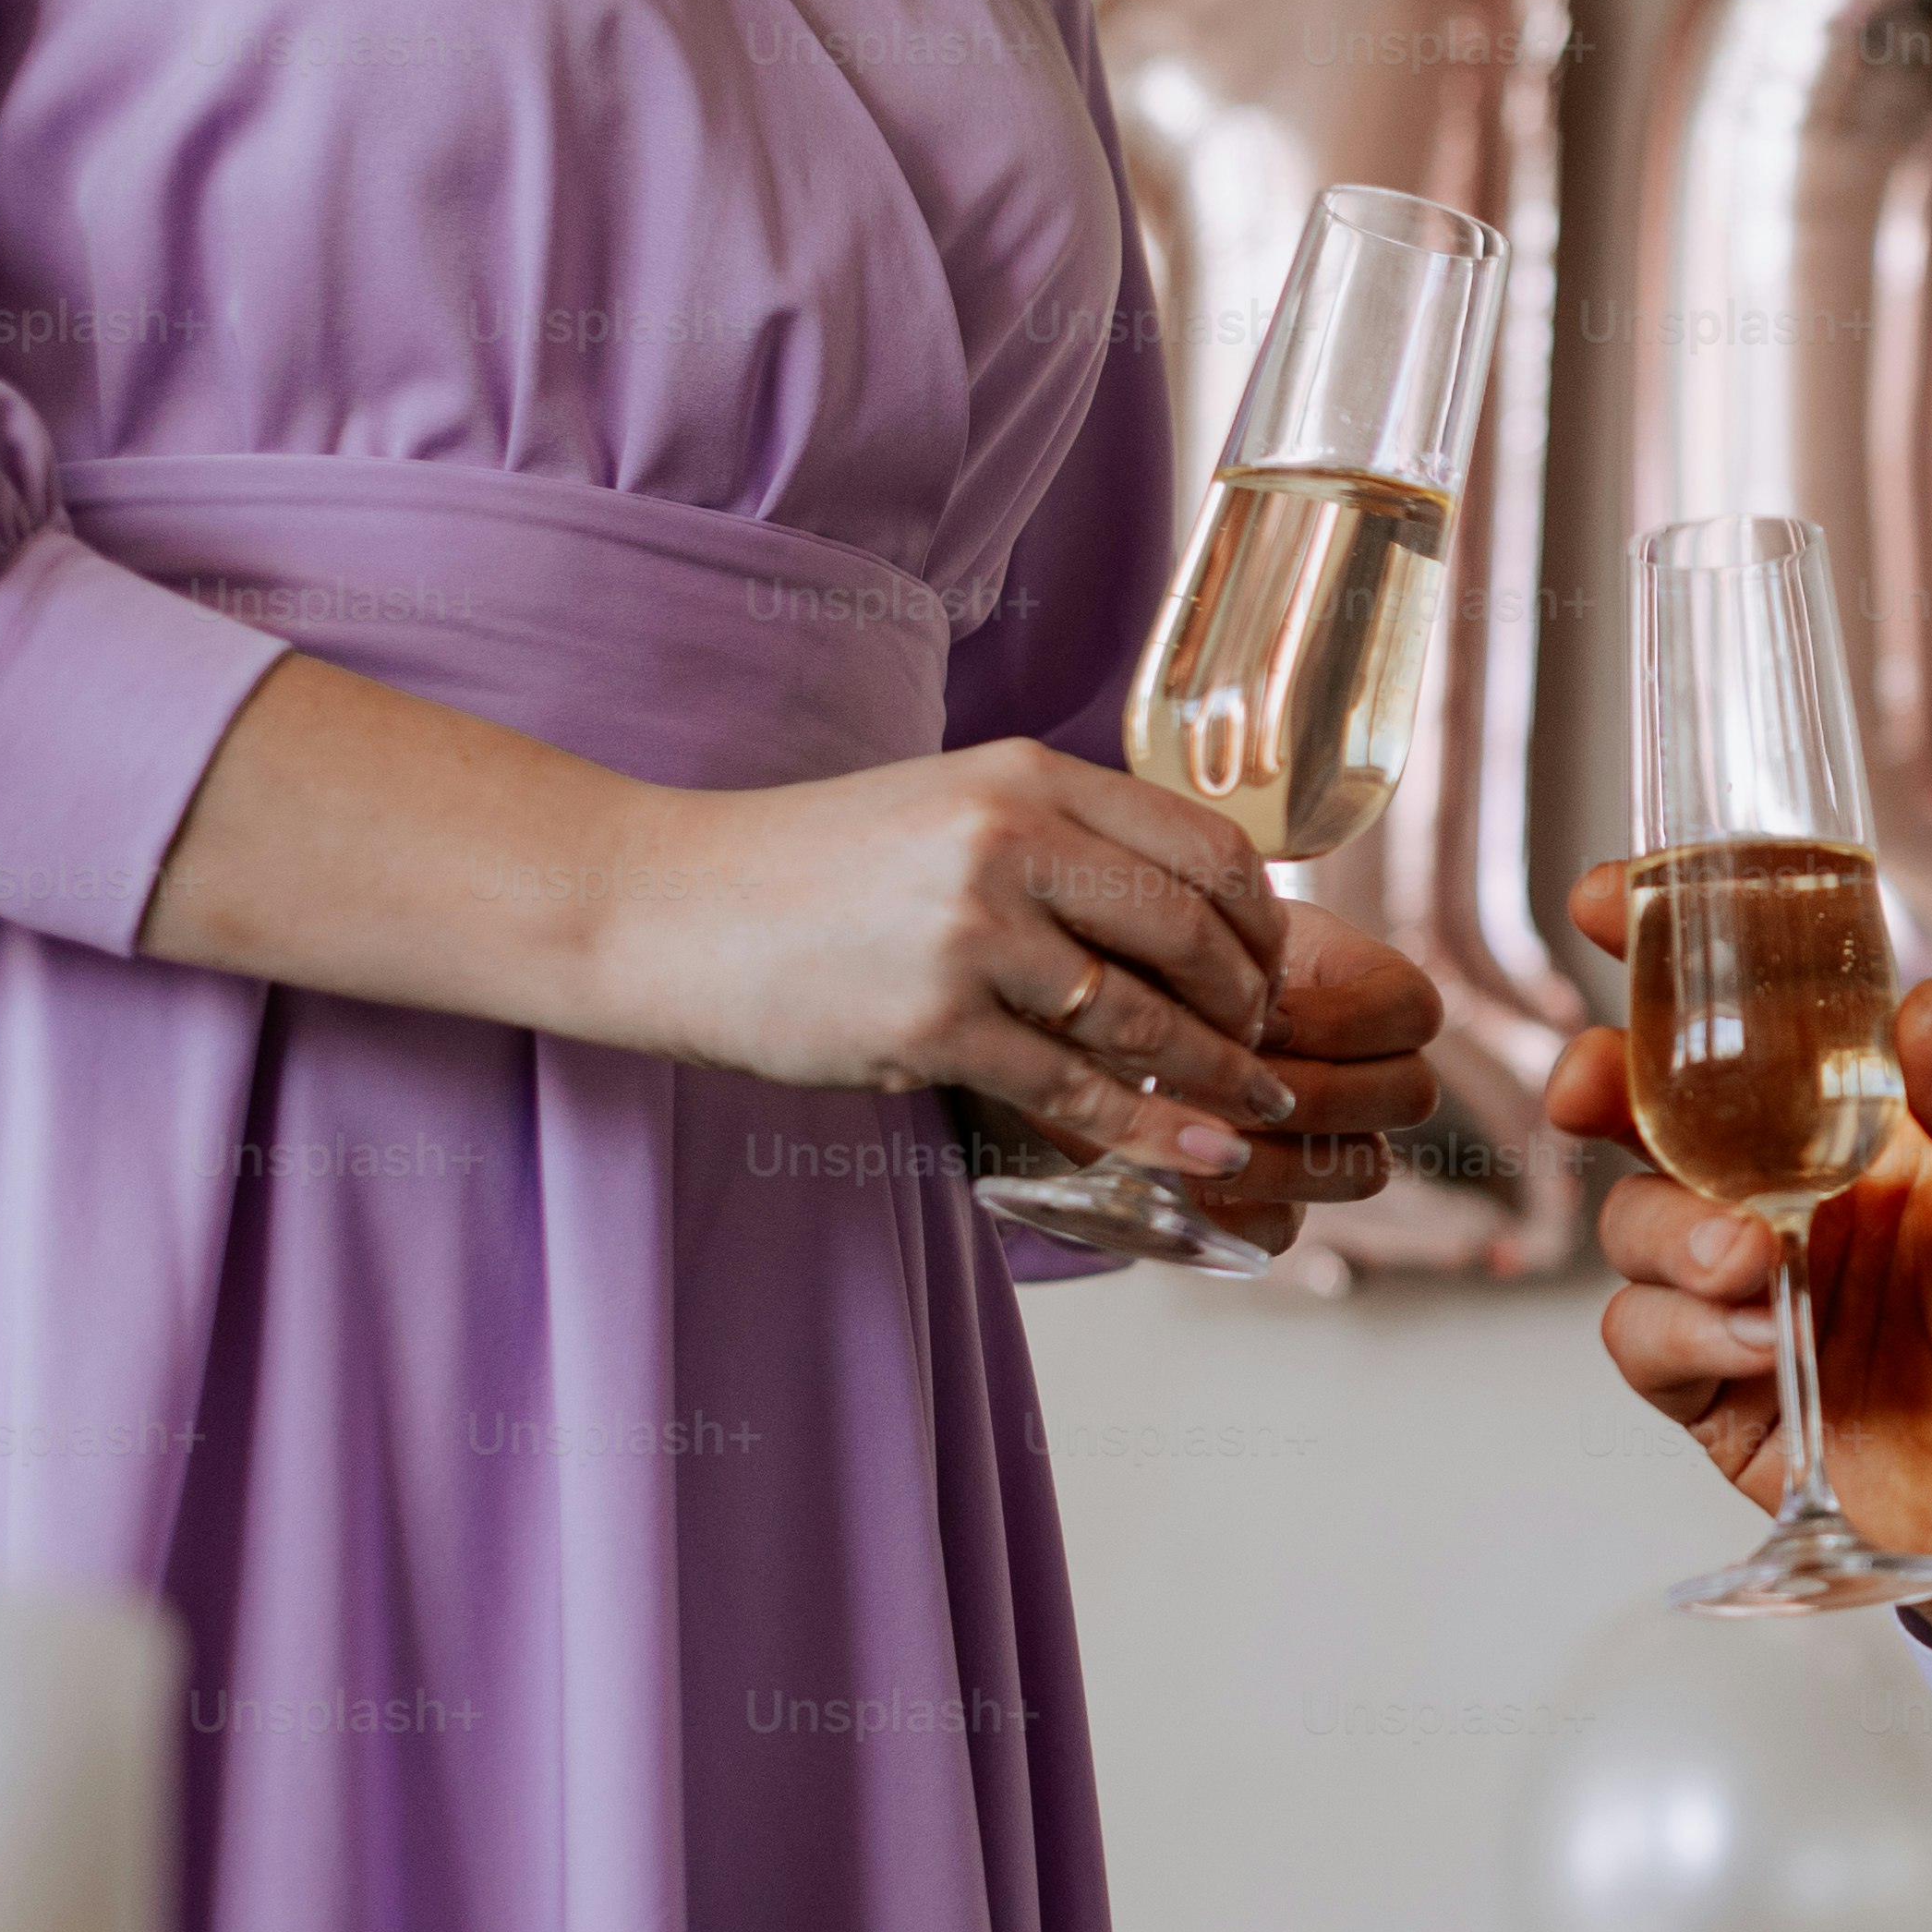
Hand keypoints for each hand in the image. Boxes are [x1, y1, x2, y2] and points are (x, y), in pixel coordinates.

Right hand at [612, 739, 1296, 1172]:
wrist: (658, 905)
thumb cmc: (812, 865)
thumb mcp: (950, 804)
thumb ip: (1063, 838)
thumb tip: (1195, 906)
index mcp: (1026, 777)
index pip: (1205, 845)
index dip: (1261, 917)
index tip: (1273, 964)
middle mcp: (1008, 843)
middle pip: (1192, 933)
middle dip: (1250, 1004)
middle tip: (1269, 1045)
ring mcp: (969, 937)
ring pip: (1145, 1022)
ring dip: (1219, 1077)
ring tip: (1256, 1109)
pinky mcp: (929, 1027)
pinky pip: (1073, 1092)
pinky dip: (1148, 1132)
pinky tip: (1198, 1154)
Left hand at [983, 902, 1441, 1255]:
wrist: (1101, 1001)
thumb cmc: (1159, 949)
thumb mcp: (1197, 929)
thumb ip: (1230, 959)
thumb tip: (1253, 1018)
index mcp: (1369, 991)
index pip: (1414, 1012)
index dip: (1348, 1021)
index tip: (1262, 1013)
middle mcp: (1373, 1073)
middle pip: (1411, 1096)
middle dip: (1315, 1091)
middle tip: (1232, 1077)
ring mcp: (1335, 1144)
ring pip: (1362, 1170)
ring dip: (1277, 1154)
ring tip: (1199, 1127)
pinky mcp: (1276, 1203)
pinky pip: (1284, 1228)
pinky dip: (1233, 1205)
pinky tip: (1180, 1168)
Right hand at [1546, 860, 1931, 1663]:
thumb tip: (1925, 1002)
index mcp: (1877, 1124)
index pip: (1764, 1014)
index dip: (1676, 951)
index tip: (1607, 899)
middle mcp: (1798, 1194)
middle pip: (1657, 1110)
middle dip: (1602, 1081)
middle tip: (1594, 1082)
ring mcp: (1755, 1292)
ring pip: (1636, 1223)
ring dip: (1664, 1227)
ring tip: (1748, 1257)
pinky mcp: (1729, 1395)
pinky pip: (1649, 1340)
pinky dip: (1681, 1330)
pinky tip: (1761, 1343)